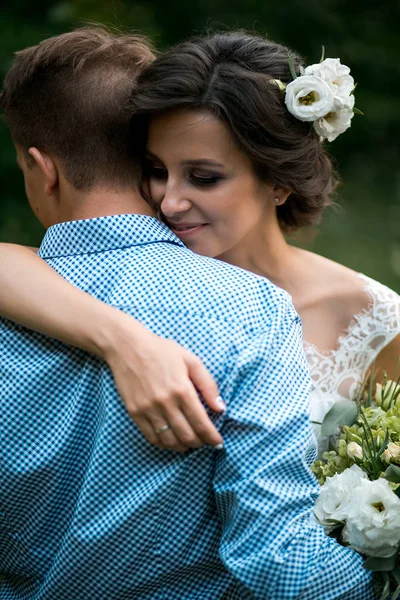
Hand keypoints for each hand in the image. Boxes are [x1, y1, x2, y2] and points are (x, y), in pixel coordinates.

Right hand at [102, 313, 224, 451]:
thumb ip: (208, 385)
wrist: (128, 347)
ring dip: (183, 446)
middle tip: (205, 442)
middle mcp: (165, 402)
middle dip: (200, 443)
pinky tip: (172, 441)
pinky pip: (151, 437)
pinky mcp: (135, 412)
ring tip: (190, 443)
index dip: (212, 437)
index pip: (201, 423)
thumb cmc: (162, 351)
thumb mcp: (191, 360)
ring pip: (169, 440)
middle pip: (187, 435)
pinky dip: (164, 444)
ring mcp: (148, 409)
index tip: (218, 443)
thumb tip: (220, 408)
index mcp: (182, 389)